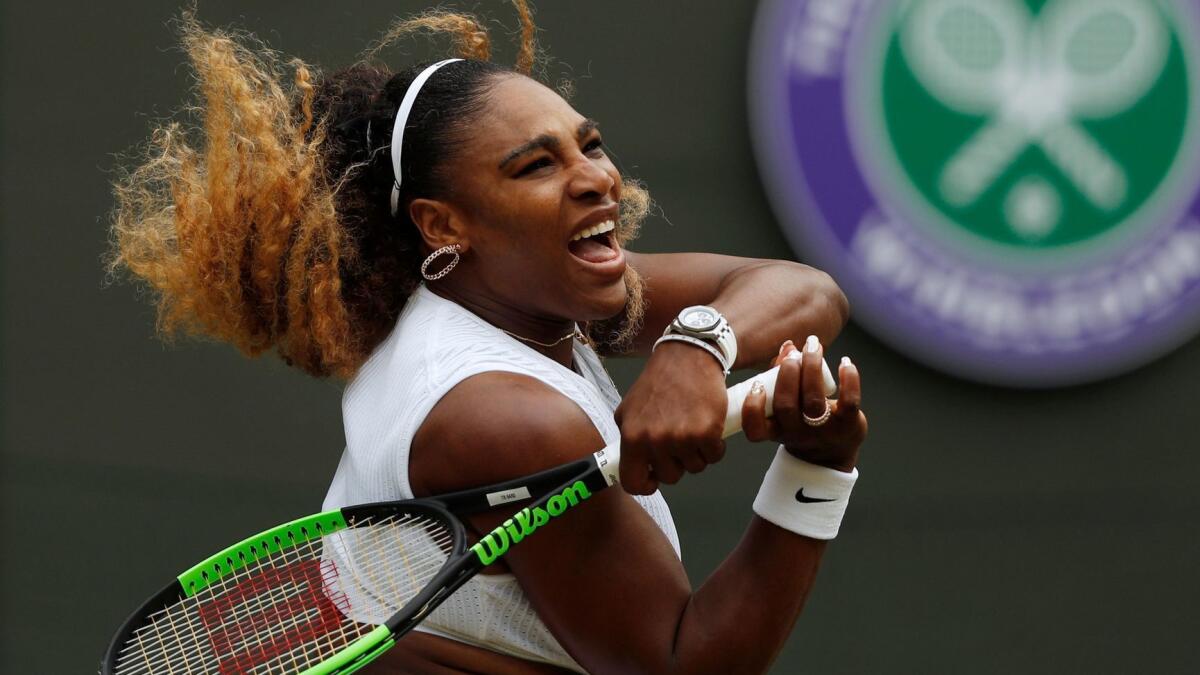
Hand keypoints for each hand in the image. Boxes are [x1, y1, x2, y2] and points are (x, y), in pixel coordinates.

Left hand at [615, 340, 728, 494]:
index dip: (645, 485)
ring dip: (696, 453)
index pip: (632, 483)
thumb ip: (629, 436)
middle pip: (670, 477)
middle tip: (678, 441)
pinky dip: (715, 446)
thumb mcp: (629, 408)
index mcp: (632, 437)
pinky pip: (714, 456)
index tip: (654, 478)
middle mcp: (655, 440)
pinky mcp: (707, 432)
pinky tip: (709, 427)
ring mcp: (682, 438)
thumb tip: (631, 462)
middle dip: (676, 463)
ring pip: (695, 468)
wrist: (688, 356)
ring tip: (693, 428)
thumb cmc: (660, 381)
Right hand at [742, 337, 865, 471]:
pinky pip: (849, 401)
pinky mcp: (848, 424)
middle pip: (786, 406)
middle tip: (792, 355)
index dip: (752, 408)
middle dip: (787, 375)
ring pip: (814, 401)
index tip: (757, 384)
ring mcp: (822, 430)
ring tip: (813, 346)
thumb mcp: (786, 407)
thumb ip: (781, 376)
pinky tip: (845, 362)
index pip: (755, 429)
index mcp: (775, 430)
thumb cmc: (803, 421)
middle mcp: (796, 433)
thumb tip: (788, 347)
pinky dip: (849, 379)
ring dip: (811, 368)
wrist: (832, 453)